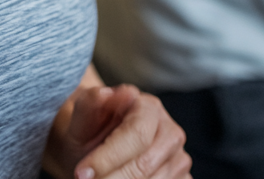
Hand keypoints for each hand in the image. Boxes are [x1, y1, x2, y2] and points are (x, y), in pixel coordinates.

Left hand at [47, 84, 189, 178]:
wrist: (97, 145)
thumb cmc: (90, 130)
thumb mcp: (82, 117)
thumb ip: (90, 102)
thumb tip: (106, 93)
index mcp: (149, 107)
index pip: (136, 135)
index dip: (107, 158)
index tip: (81, 173)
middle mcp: (170, 130)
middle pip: (145, 165)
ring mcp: (179, 157)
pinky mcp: (182, 177)